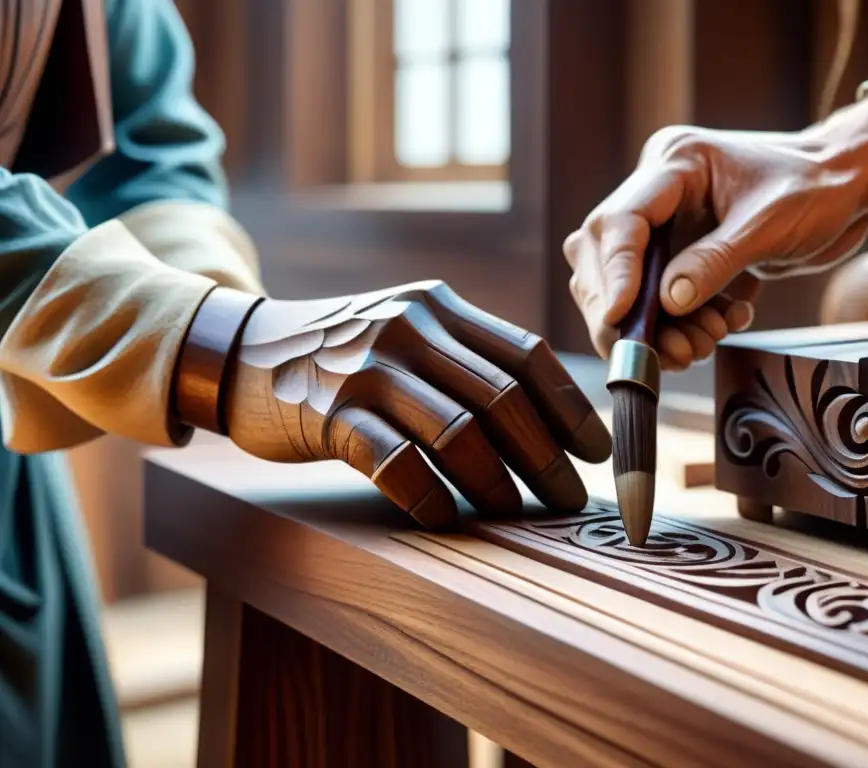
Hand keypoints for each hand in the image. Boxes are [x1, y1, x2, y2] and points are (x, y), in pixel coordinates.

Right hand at [223, 281, 611, 528]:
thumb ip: (464, 354)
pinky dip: (431, 498)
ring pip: (459, 434)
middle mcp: (409, 328)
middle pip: (503, 399)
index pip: (525, 355)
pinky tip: (447, 518)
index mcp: (439, 307)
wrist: (243, 352)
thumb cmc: (342, 352)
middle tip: (569, 499)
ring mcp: (368, 369)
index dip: (570, 407)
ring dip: (497, 484)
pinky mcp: (330, 413)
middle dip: (547, 457)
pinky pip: (398, 465)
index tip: (595, 452)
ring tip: (515, 513)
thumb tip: (543, 413)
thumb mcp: (406, 329)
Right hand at [563, 95, 867, 366]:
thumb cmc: (819, 188)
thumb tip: (667, 303)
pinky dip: (682, 325)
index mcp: (674, 163)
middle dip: (627, 312)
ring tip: (698, 346)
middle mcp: (659, 192)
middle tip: (658, 352)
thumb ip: (716, 262)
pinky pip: (658, 299)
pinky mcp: (680, 253)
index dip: (614, 273)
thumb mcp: (770, 226)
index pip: (619, 221)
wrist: (851, 188)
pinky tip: (722, 323)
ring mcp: (667, 224)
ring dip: (656, 327)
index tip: (619, 317)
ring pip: (626, 285)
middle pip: (604, 257)